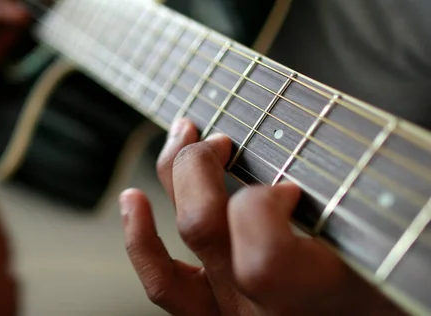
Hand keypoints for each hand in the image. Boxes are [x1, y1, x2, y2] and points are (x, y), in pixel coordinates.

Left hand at [120, 119, 402, 314]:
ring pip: (175, 249)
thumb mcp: (382, 257)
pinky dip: (140, 241)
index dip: (263, 208)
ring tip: (182, 138)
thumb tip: (307, 175)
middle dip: (200, 166)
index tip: (288, 187)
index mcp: (313, 299)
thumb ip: (351, 222)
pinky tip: (133, 200)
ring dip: (172, 181)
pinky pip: (162, 285)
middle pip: (202, 228)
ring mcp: (226, 314)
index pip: (260, 258)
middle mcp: (259, 311)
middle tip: (221, 140)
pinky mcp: (206, 315)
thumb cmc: (377, 295)